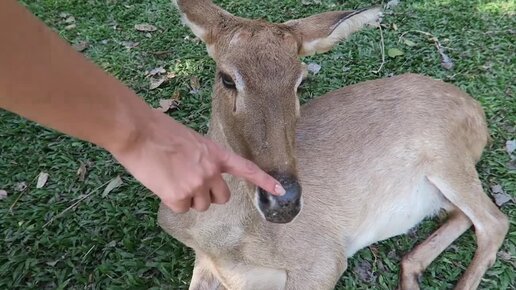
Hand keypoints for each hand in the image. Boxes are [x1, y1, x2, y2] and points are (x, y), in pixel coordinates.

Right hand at [111, 110, 284, 212]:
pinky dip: (172, 201)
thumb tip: (201, 178)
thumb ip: (203, 159)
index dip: (264, 180)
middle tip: (190, 183)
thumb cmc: (160, 132)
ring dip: (188, 198)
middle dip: (209, 195)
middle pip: (222, 198)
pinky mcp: (179, 196)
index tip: (280, 190)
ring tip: (171, 179)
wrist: (138, 132)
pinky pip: (181, 208)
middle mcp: (211, 170)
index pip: (246, 168)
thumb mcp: (192, 141)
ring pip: (201, 205)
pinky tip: (162, 184)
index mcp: (216, 153)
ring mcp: (196, 184)